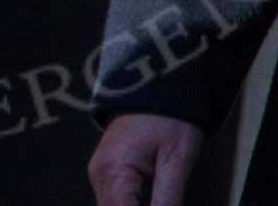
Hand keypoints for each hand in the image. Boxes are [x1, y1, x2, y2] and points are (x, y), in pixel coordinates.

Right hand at [88, 112, 205, 205]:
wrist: (157, 83)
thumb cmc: (169, 115)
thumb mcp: (177, 161)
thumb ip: (168, 201)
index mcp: (113, 170)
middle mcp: (100, 174)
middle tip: (165, 203)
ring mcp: (101, 174)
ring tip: (161, 200)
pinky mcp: (108, 174)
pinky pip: (116, 204)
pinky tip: (152, 204)